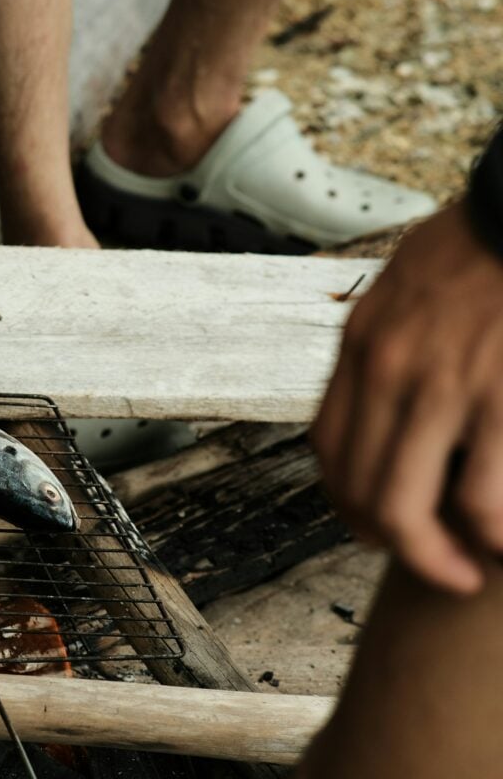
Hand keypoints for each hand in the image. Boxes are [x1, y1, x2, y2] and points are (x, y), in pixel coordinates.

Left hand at [313, 201, 502, 593]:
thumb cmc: (480, 245)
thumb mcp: (402, 285)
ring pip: (407, 509)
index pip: (329, 447)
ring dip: (437, 557)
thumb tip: (379, 398)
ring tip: (469, 569)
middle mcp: (389, 371)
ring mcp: (445, 388)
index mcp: (362, 344)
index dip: (345, 498)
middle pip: (357, 487)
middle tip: (428, 564)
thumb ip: (384, 342)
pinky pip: (486, 500)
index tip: (373, 521)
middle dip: (388, 542)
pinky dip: (495, 535)